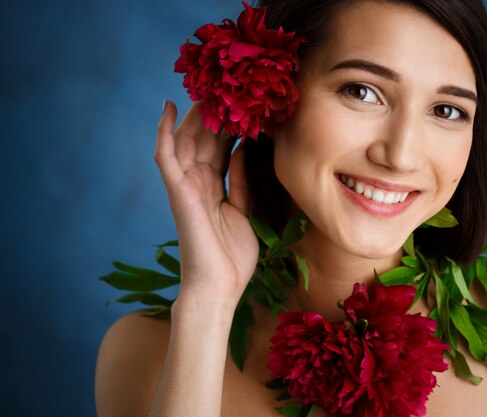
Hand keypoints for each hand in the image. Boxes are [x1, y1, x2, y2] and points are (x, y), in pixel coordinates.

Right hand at [154, 100, 258, 308]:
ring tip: (204, 87)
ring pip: (187, 140)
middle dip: (213, 113)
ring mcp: (185, 186)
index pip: (219, 148)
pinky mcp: (177, 191)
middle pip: (204, 139)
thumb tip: (241, 151)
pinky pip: (166, 156)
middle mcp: (198, 182)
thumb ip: (241, 182)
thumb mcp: (245, 212)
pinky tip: (170, 107)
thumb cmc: (232, 257)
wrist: (219, 286)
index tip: (241, 103)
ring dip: (195, 114)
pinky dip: (165, 131)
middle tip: (224, 86)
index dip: (228, 125)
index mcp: (214, 188)